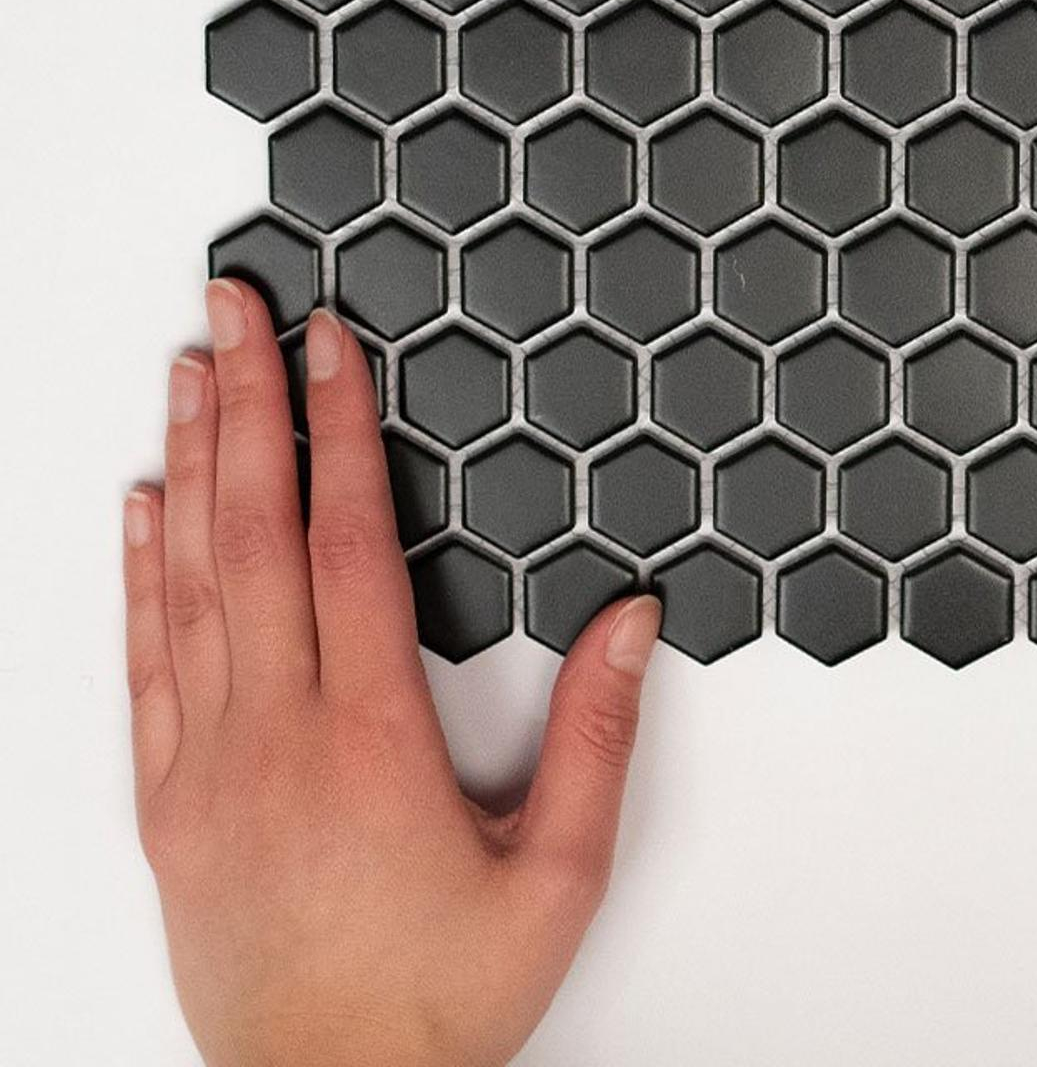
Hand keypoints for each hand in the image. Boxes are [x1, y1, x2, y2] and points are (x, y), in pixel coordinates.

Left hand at [123, 282, 660, 1066]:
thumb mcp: (557, 877)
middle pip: (250, 535)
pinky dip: (136, 573)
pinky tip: (139, 507)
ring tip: (190, 370)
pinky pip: (143, 663)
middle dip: (245, 405)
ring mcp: (205, 768)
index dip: (340, 431)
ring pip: (186, 582)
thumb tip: (632, 619)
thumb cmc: (439, 1002)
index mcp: (368, 741)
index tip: (332, 345)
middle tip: (232, 307)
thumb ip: (598, 739)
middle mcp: (272, 736)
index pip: (348, 544)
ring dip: (189, 463)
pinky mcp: (167, 804)